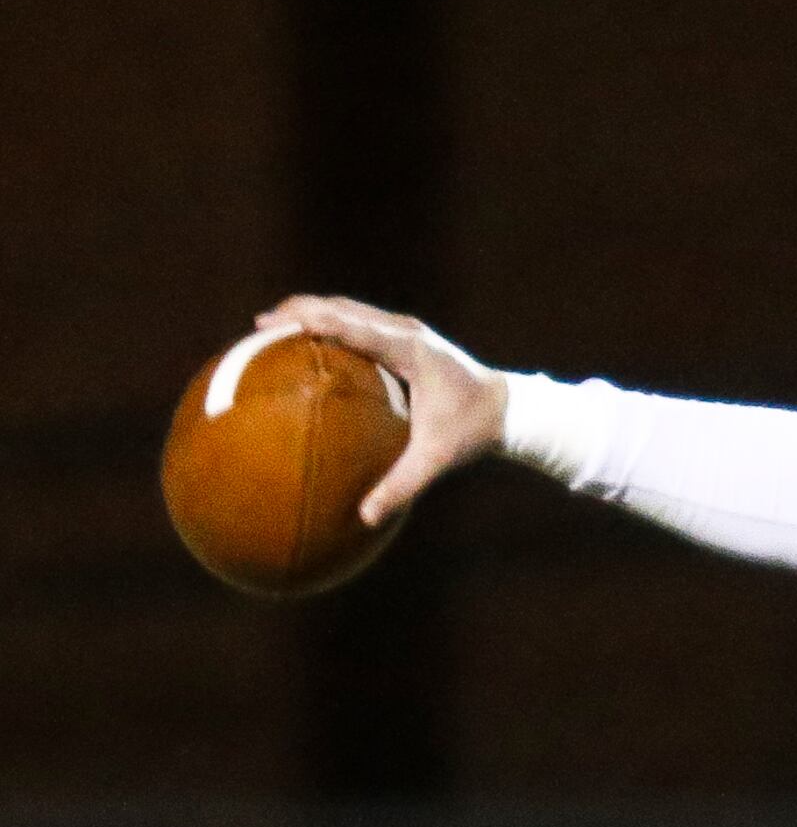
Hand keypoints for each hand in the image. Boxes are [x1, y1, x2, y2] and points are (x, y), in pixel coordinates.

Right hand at [259, 295, 503, 524]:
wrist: (508, 408)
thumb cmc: (472, 432)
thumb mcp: (437, 459)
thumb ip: (402, 486)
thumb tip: (365, 518)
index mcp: (412, 351)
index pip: (356, 328)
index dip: (317, 320)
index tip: (278, 323)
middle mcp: (406, 332)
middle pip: (344, 308)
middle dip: (301, 310)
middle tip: (259, 324)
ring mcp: (405, 330)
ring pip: (348, 309)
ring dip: (311, 311)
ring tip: (269, 326)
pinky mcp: (403, 336)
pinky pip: (357, 322)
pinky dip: (328, 323)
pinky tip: (302, 341)